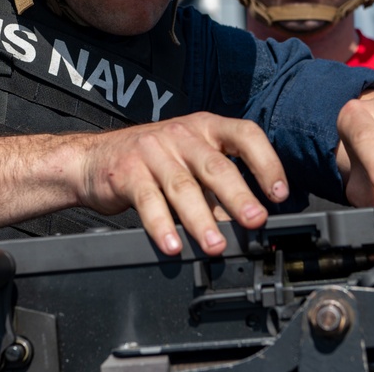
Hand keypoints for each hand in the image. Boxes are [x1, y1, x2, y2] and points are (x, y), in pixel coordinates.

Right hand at [75, 112, 288, 255]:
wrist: (93, 159)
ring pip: (183, 186)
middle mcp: (181, 134)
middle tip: (255, 220)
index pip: (245, 134)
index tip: (280, 192)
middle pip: (215, 165)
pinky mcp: (128, 172)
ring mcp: (153, 151)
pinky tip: (173, 245)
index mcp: (205, 127)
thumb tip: (250, 223)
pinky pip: (148, 201)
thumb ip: (218, 190)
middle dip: (238, 195)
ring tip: (216, 245)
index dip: (266, 162)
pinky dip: (162, 225)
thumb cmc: (152, 162)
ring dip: (202, 219)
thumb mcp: (190, 164)